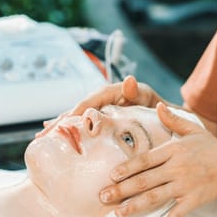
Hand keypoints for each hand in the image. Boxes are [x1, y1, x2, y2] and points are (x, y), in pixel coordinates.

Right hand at [35, 75, 162, 137]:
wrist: (172, 120)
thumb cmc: (165, 114)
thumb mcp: (155, 101)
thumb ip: (141, 93)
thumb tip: (129, 81)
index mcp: (117, 92)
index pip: (91, 101)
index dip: (76, 111)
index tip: (62, 122)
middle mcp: (108, 98)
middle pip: (80, 108)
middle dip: (62, 120)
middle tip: (44, 133)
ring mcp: (105, 108)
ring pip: (79, 116)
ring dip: (62, 125)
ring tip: (44, 135)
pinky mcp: (105, 118)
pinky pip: (85, 123)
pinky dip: (72, 128)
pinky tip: (58, 133)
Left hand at [99, 102, 216, 216]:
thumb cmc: (212, 150)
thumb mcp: (194, 130)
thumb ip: (173, 120)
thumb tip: (157, 105)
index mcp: (175, 151)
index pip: (145, 160)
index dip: (127, 168)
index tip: (111, 175)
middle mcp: (177, 168)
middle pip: (144, 180)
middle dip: (121, 190)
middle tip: (103, 196)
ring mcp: (185, 186)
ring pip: (155, 197)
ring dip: (135, 206)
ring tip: (117, 213)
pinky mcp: (194, 201)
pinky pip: (178, 214)